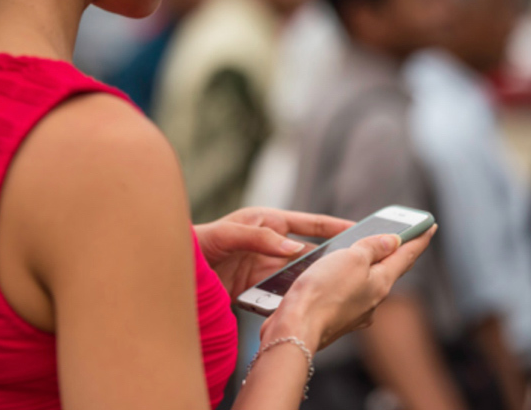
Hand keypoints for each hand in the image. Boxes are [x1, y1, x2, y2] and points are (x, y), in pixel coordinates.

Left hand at [194, 207, 354, 299]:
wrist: (172, 272)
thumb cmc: (196, 243)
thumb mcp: (226, 235)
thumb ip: (259, 238)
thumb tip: (295, 249)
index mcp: (267, 222)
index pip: (308, 223)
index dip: (334, 226)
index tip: (358, 229)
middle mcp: (269, 244)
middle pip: (308, 253)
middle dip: (329, 261)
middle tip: (354, 268)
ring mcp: (264, 267)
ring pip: (297, 276)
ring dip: (309, 284)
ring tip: (329, 293)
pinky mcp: (256, 289)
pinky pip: (281, 294)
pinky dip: (290, 301)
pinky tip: (299, 308)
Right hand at [261, 225, 437, 351]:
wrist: (296, 329)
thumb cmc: (322, 292)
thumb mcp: (351, 258)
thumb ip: (372, 247)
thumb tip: (393, 241)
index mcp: (381, 282)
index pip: (407, 255)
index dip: (419, 238)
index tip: (430, 226)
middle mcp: (373, 300)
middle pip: (389, 269)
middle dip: (394, 252)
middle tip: (400, 236)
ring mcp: (355, 312)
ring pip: (366, 282)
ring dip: (367, 266)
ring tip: (361, 252)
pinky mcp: (335, 318)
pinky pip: (347, 294)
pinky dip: (346, 281)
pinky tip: (333, 277)